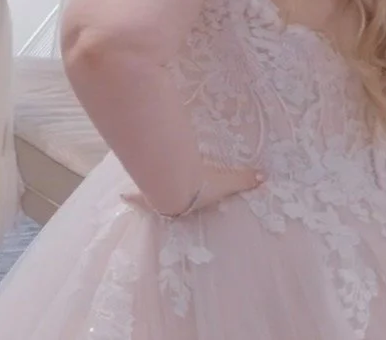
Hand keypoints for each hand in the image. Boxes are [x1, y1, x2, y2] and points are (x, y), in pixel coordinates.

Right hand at [123, 163, 264, 217]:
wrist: (177, 186)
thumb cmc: (201, 188)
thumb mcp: (227, 181)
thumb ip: (244, 178)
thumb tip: (264, 177)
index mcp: (191, 204)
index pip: (189, 207)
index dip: (188, 207)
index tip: (183, 209)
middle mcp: (173, 206)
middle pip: (168, 207)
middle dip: (161, 206)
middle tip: (157, 204)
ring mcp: (158, 199)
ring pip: (150, 201)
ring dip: (144, 201)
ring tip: (135, 200)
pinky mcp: (146, 191)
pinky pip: (138, 195)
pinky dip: (130, 197)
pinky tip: (122, 197)